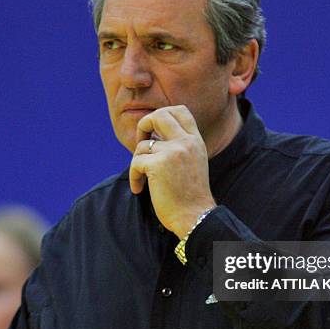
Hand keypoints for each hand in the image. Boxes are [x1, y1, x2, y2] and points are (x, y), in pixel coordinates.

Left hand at [129, 105, 215, 237]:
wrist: (195, 217)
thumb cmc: (190, 196)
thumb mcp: (193, 163)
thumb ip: (180, 146)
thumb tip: (152, 135)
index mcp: (196, 141)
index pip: (180, 110)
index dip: (163, 114)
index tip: (155, 131)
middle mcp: (186, 142)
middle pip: (159, 114)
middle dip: (144, 124)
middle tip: (141, 142)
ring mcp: (173, 152)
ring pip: (142, 144)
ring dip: (137, 161)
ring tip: (143, 178)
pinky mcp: (158, 165)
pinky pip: (135, 162)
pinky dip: (134, 177)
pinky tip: (140, 189)